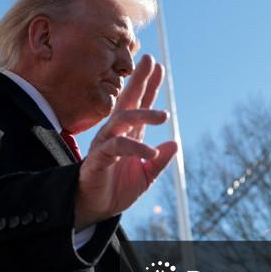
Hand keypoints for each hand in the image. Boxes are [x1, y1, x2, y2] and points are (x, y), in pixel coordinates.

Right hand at [74, 55, 177, 229]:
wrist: (96, 210)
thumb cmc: (117, 190)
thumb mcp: (146, 176)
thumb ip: (160, 161)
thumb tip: (174, 143)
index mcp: (128, 136)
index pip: (139, 105)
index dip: (148, 86)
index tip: (158, 66)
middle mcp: (115, 134)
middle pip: (127, 101)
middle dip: (139, 81)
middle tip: (151, 61)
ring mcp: (105, 144)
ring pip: (121, 119)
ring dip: (143, 114)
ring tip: (164, 116)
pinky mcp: (98, 158)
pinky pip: (117, 146)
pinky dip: (135, 148)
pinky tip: (152, 152)